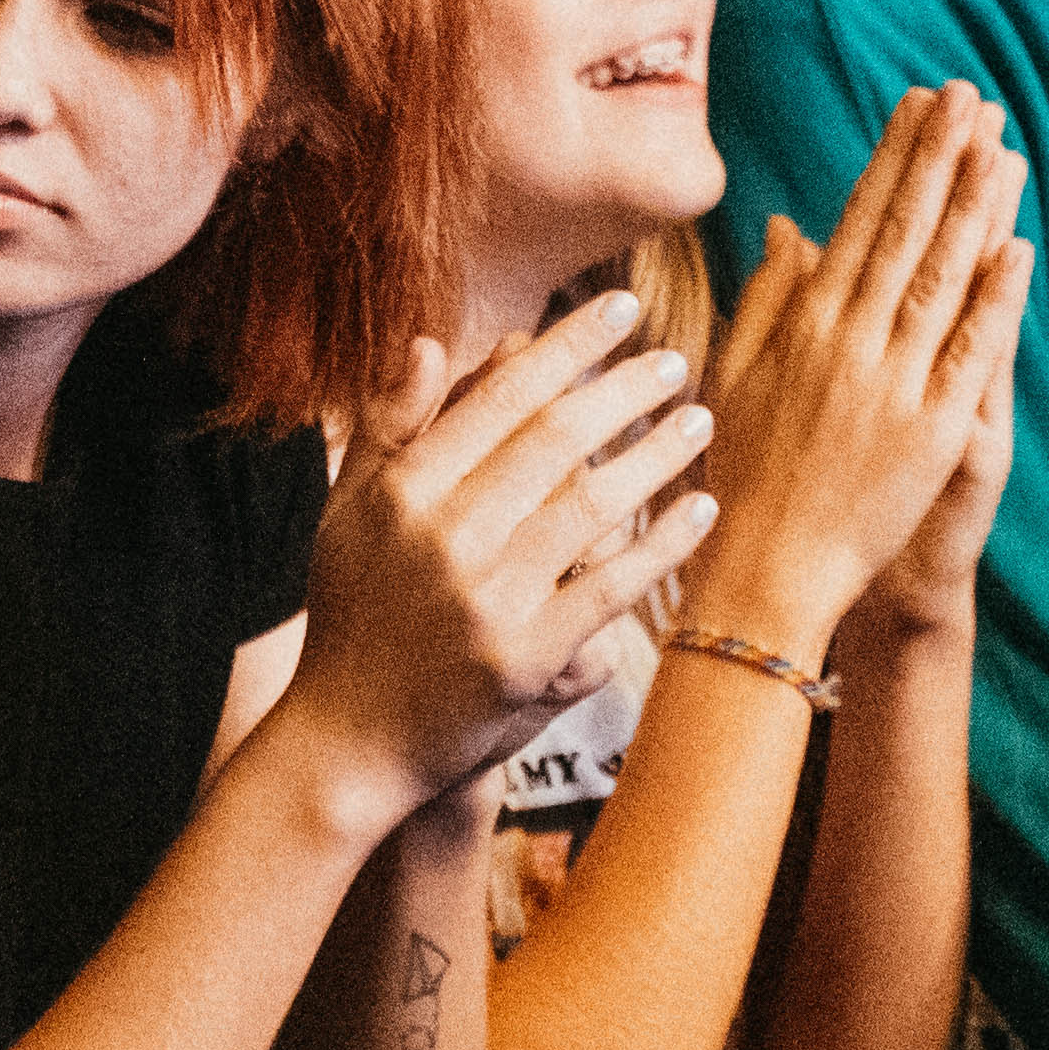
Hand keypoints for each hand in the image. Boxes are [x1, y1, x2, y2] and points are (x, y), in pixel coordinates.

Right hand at [283, 295, 714, 805]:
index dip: (567, 344)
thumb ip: (389, 424)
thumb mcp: (348, 510)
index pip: (499, 393)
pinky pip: (611, 587)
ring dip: (656, 455)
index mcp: (403, 488)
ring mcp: (487, 600)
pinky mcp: (526, 659)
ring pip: (591, 505)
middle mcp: (443, 536)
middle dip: (624, 388)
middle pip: (553, 438)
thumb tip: (429, 341)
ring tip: (698, 419)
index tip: (620, 308)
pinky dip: (662, 544)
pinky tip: (699, 509)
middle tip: (674, 359)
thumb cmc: (354, 612)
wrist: (349, 741)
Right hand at [683, 89, 1036, 663]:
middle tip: (969, 96)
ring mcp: (896, 385)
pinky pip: (972, 354)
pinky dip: (997, 301)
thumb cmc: (745, 469)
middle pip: (907, 231)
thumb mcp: (738, 371)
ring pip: (945, 278)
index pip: (860, 218)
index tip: (919, 105)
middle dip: (941, 157)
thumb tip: (790, 224)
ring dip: (977, 207)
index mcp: (806, 322)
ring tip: (1002, 146)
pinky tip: (1017, 249)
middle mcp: (852, 341)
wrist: (769, 566)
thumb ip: (769, 294)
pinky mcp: (934, 432)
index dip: (894, 157)